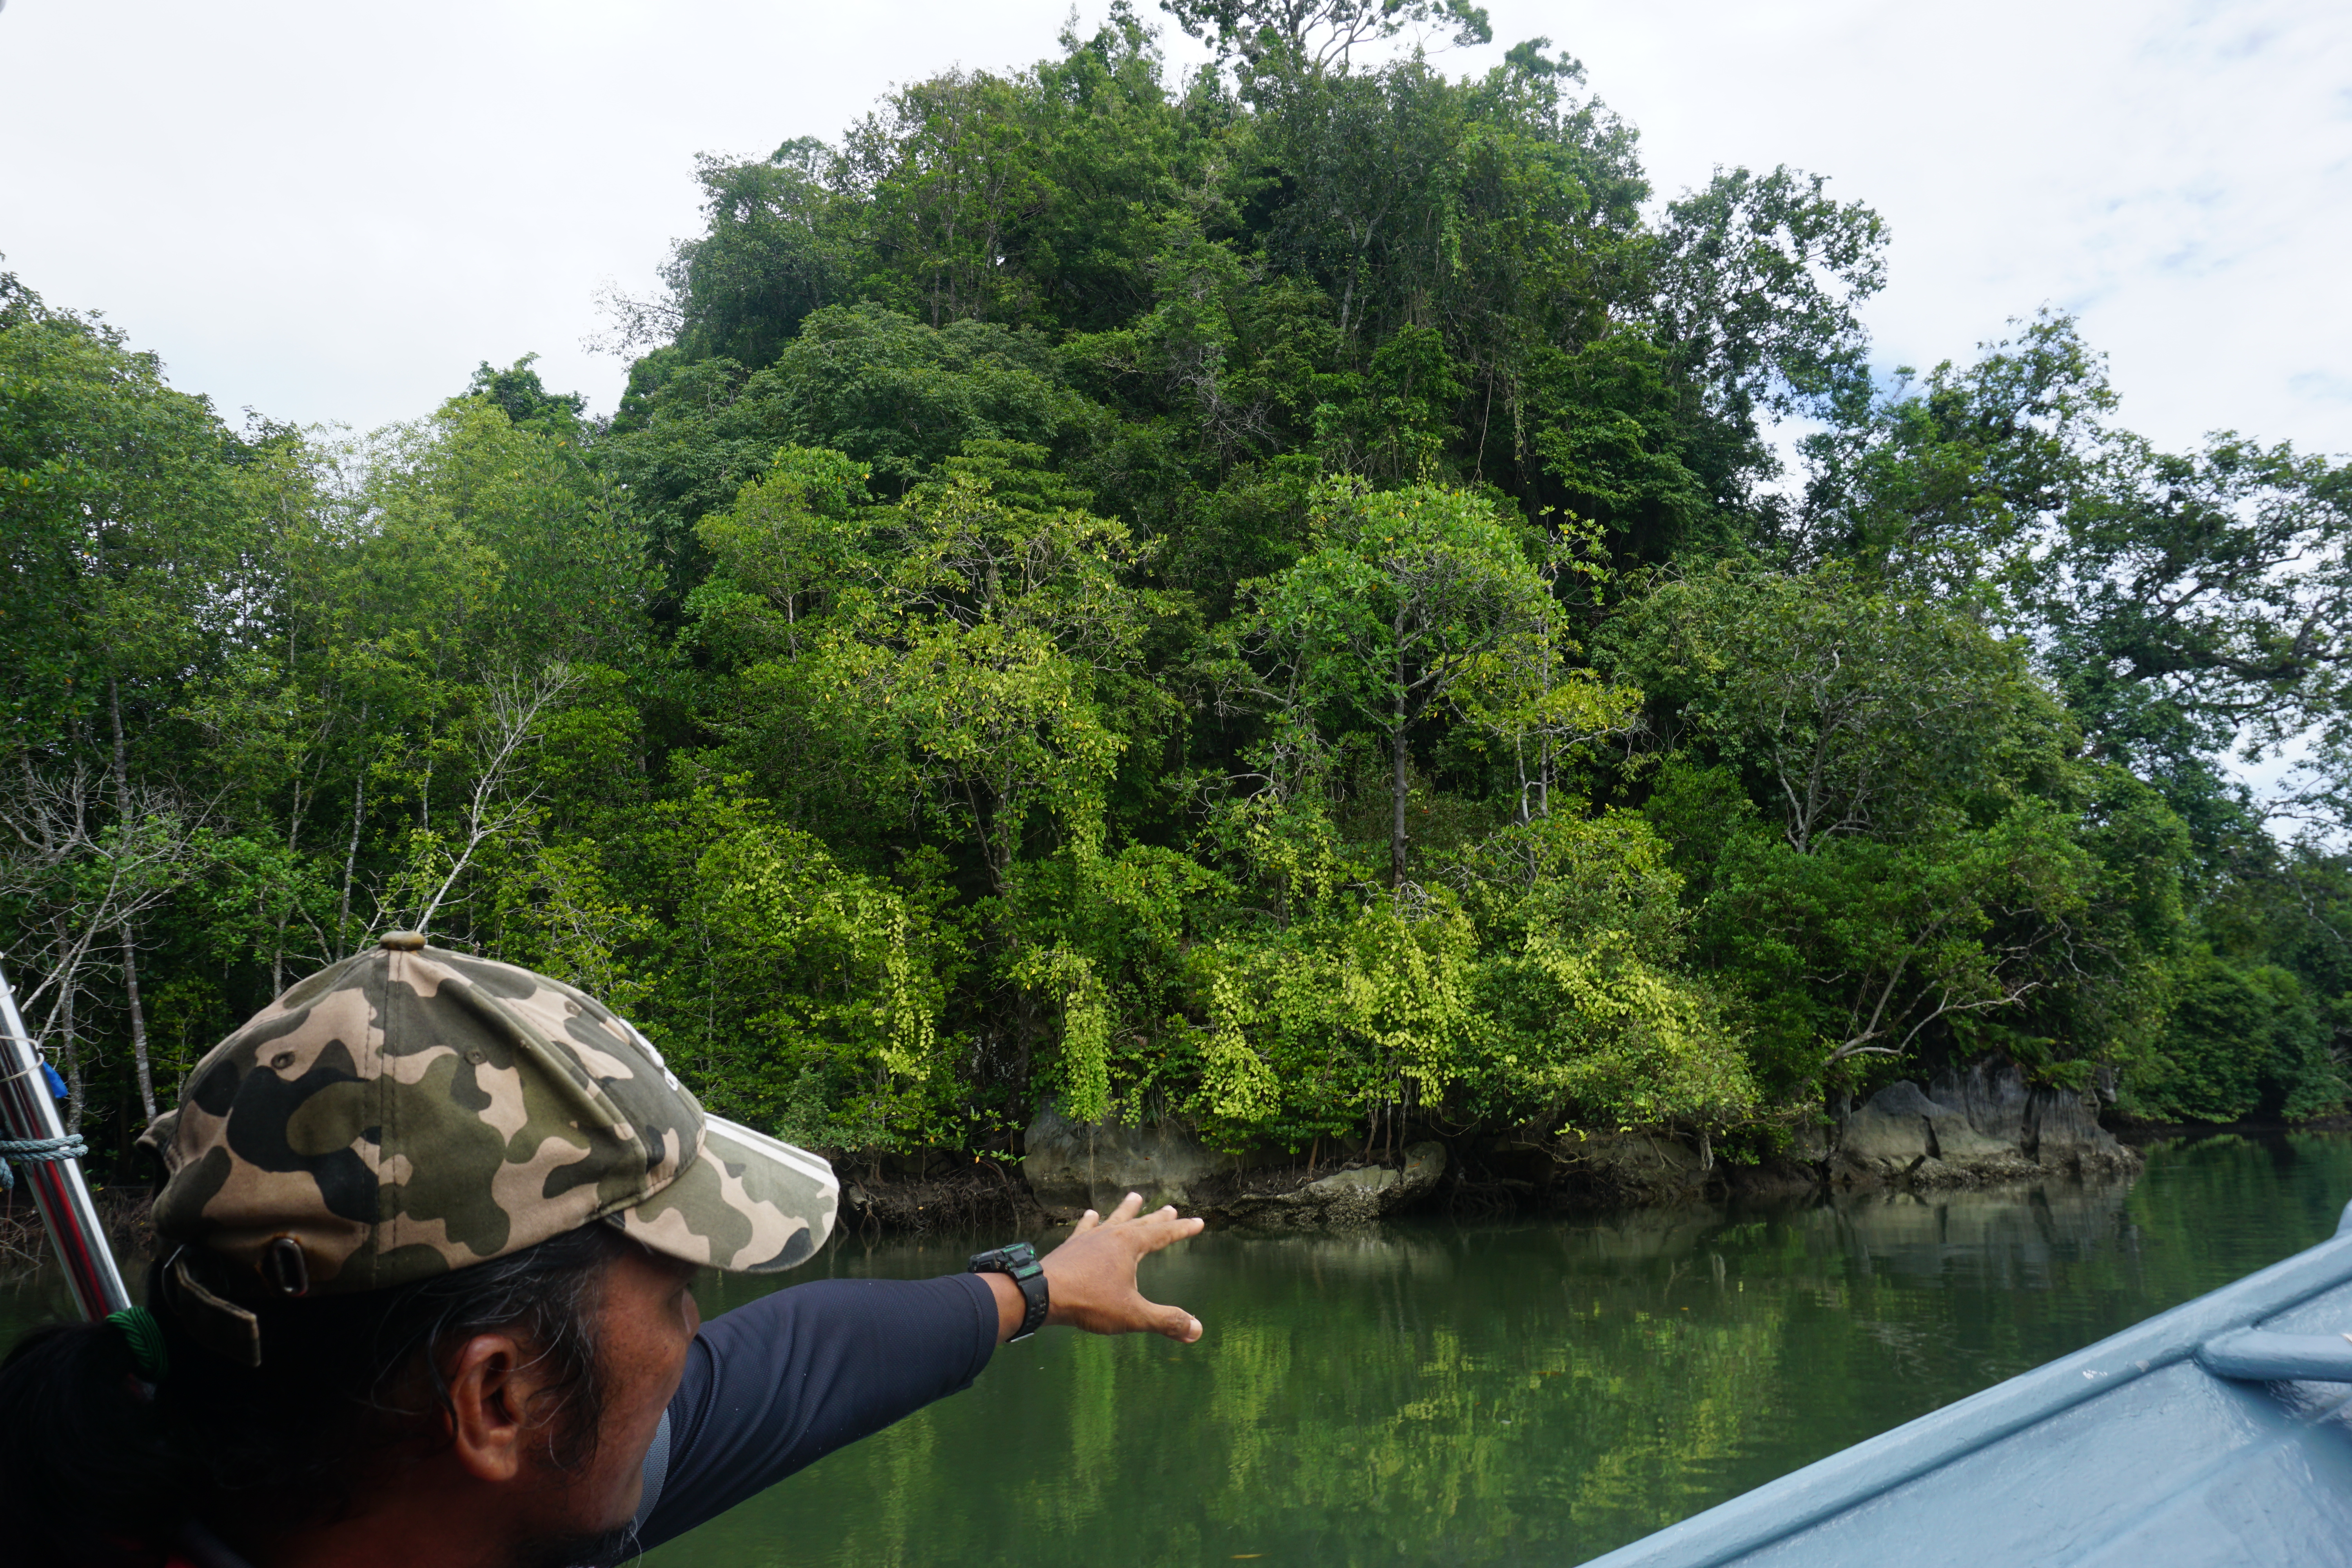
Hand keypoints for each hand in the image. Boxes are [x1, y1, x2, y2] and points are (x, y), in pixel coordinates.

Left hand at [987, 1192, 1204, 1343]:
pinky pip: (1084, 1228)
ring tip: (1135, 1196)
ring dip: (1126, 1210)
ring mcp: (1089, 1238)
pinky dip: (1090, 1221)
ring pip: (1114, 1219)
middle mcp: (1111, 1235)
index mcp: (1129, 1245)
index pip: (1163, 1235)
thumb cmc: (1090, 1302)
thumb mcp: (1133, 1315)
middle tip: (1171, 1207)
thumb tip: (1198, 1330)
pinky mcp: (1071, 1246)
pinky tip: (1090, 1214)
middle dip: (1158, 1218)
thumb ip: (1166, 1321)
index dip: (1182, 1230)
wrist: (1043, 1293)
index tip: (1199, 1222)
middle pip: (1140, 1223)